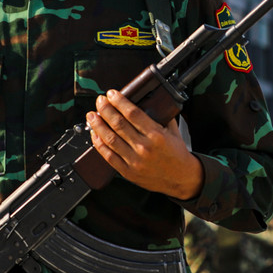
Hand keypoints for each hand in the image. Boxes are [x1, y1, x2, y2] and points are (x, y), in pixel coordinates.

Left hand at [87, 90, 203, 198]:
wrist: (181, 179)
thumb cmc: (177, 154)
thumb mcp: (174, 132)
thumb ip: (162, 116)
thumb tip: (149, 102)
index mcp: (157, 135)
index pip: (133, 114)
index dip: (119, 102)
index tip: (112, 94)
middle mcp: (144, 147)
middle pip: (118, 124)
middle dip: (106, 109)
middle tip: (100, 101)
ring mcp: (134, 161)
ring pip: (110, 139)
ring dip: (98, 125)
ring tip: (92, 115)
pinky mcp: (128, 172)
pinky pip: (108, 156)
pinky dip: (99, 144)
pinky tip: (94, 135)